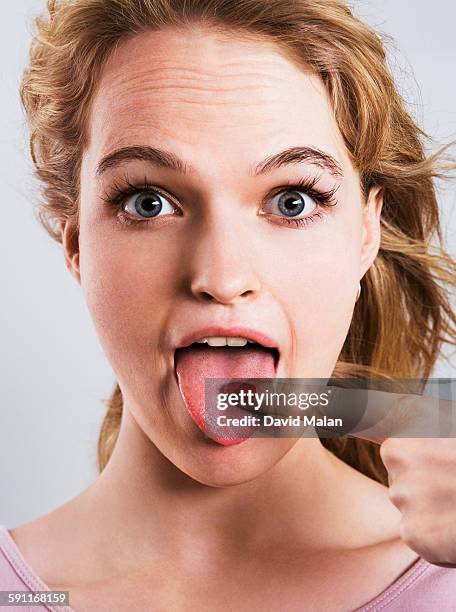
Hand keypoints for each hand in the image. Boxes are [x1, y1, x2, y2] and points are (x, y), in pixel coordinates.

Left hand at [344, 388, 455, 567]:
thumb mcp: (446, 426)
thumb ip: (426, 430)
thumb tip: (400, 436)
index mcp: (414, 425)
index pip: (363, 414)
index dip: (334, 407)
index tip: (310, 399)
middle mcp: (399, 456)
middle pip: (399, 473)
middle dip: (424, 480)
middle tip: (455, 480)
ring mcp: (404, 495)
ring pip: (410, 504)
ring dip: (433, 508)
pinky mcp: (415, 532)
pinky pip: (419, 533)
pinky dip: (438, 535)